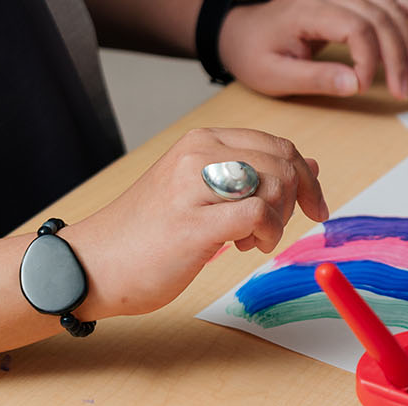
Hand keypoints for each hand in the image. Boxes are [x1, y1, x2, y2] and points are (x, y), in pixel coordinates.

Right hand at [66, 127, 327, 318]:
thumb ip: (255, 175)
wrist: (93, 264)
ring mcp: (194, 186)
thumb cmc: (152, 233)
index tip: (314, 208)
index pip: (278, 144)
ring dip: (278, 221)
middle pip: (283, 162)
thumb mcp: (206, 192)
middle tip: (271, 230)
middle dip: (296, 201)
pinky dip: (267, 235)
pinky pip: (258, 215)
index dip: (306, 178)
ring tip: (248, 240)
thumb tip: (310, 165)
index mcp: (201, 141)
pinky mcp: (194, 223)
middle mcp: (198, 153)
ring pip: (275, 184)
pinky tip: (244, 247)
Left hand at [218, 0, 407, 99]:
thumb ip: (315, 79)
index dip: (368, 59)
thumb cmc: (254, 52)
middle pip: (378, 16)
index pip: (355, 26)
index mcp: (305, 11)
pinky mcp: (348, 1)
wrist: (241, 31)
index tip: (363, 86)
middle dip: (396, 55)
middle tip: (402, 91)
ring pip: (388, 7)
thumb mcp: (274, 75)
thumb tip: (355, 84)